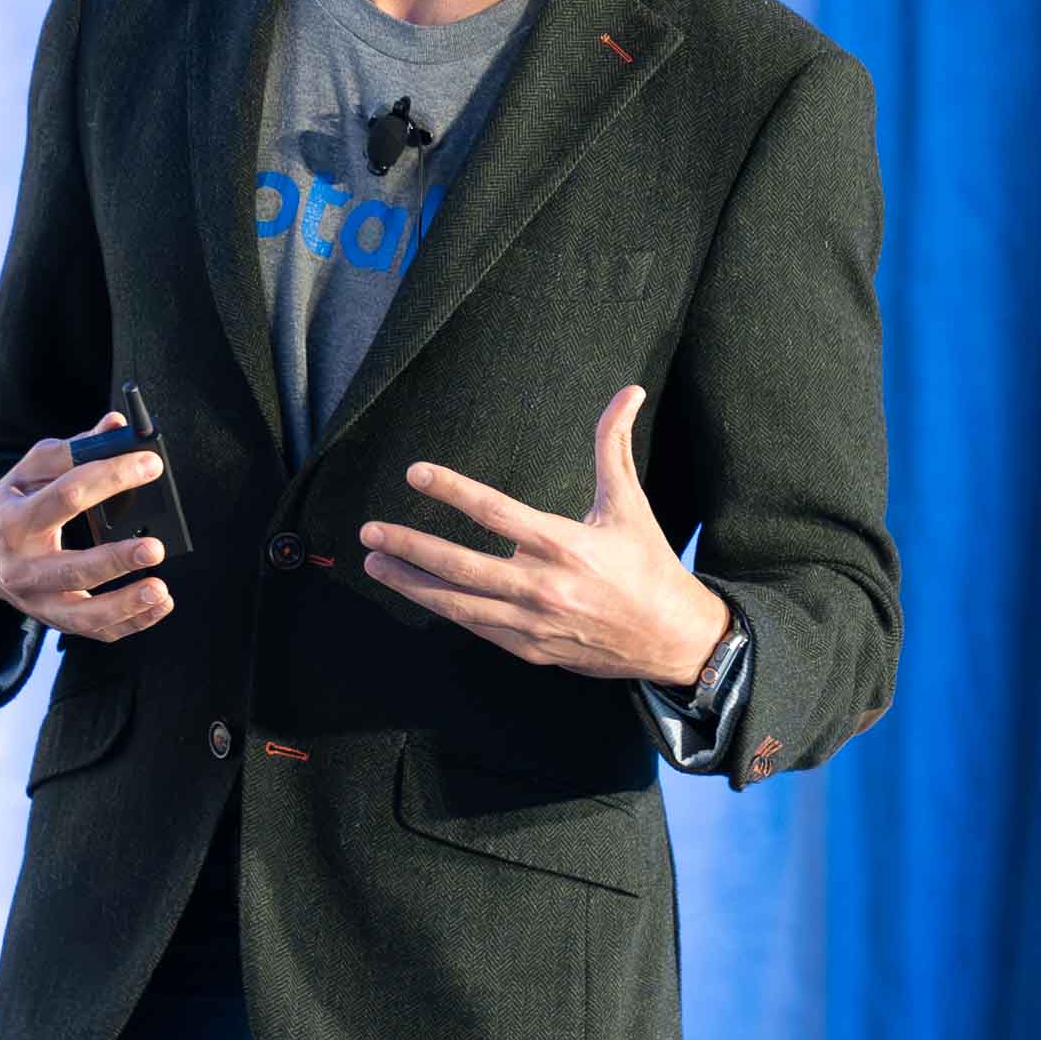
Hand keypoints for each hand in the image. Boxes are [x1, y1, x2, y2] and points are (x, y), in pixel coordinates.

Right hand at [0, 412, 174, 643]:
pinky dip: (130, 623)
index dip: (110, 477)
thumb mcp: (31, 469)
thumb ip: (76, 449)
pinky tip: (159, 606)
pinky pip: (95, 630)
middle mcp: (23, 566)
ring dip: (125, 605)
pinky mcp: (53, 618)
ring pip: (83, 613)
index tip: (149, 465)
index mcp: (16, 519)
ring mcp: (36, 599)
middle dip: (115, 560)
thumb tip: (118, 426)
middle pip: (73, 568)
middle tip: (155, 548)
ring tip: (160, 590)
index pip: (67, 496)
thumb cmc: (12, 504)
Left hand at [357, 384, 729, 684]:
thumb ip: (615, 446)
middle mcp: (542, 586)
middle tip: (369, 530)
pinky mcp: (529, 648)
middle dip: (409, 546)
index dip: (452, 490)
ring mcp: (532, 623)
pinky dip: (444, 609)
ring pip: (457, 604)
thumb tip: (630, 391)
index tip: (416, 473)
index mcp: (564, 544)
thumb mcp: (629, 502)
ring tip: (375, 562)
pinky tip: (416, 592)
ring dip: (411, 583)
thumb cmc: (646, 564)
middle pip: (460, 566)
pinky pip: (476, 627)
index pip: (495, 512)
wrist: (671, 638)